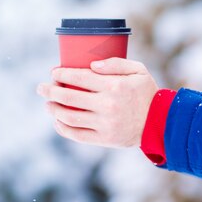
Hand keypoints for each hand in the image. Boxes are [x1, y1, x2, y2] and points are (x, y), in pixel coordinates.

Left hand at [36, 58, 158, 147]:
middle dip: (50, 90)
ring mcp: (105, 123)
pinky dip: (63, 128)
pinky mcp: (104, 138)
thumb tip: (91, 64)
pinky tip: (57, 121)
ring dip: (54, 109)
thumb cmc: (146, 93)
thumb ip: (116, 63)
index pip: (79, 77)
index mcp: (114, 86)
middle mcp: (107, 105)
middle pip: (69, 96)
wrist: (161, 123)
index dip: (62, 74)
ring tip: (47, 104)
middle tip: (41, 88)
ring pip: (69, 116)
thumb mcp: (138, 70)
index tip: (54, 72)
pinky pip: (77, 134)